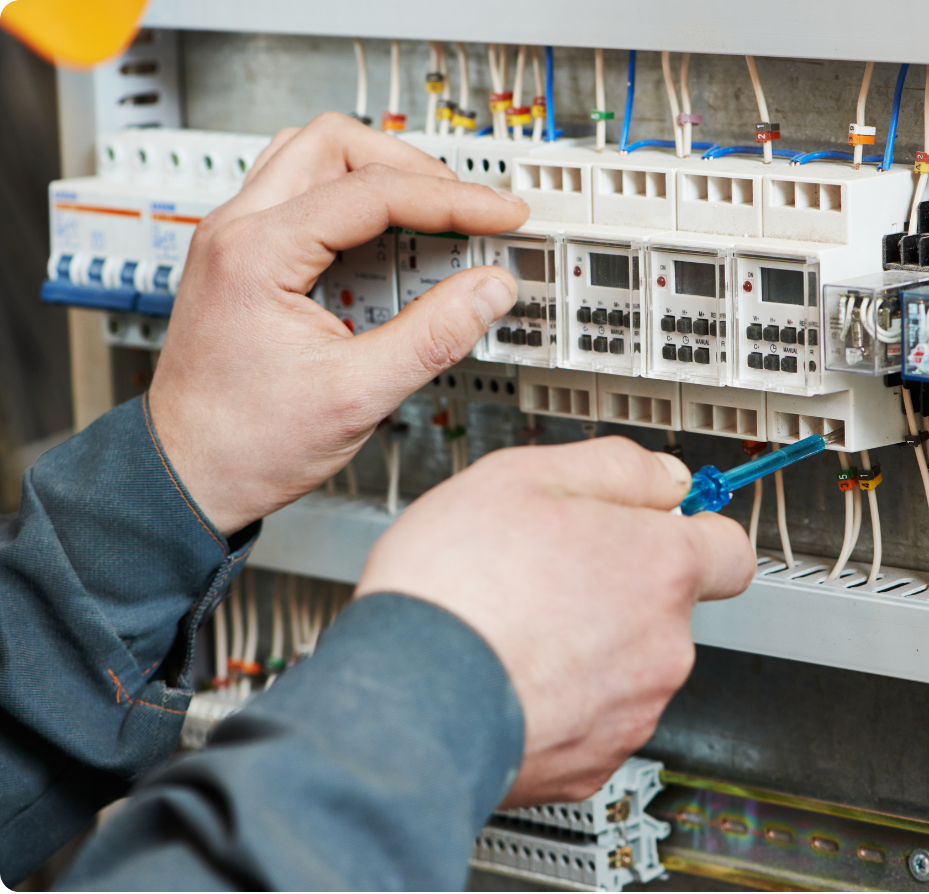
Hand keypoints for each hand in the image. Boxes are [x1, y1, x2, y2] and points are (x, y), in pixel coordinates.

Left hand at [148, 113, 531, 535]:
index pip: (372, 191)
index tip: (500, 215)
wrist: (188, 475)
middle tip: (465, 208)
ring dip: (378, 176)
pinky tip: (388, 248)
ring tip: (431, 219)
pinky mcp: (243, 257)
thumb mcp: (358, 394)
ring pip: (313, 158)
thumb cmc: (245, 443)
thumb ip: (434, 335)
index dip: (451, 199)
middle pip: (335, 143)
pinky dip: (354, 205)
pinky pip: (303, 197)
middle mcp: (236, 230)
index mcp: (256, 253)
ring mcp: (234, 239)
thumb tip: (489, 290)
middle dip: (412, 168)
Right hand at [356, 436, 753, 805]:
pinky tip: (507, 677)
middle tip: (548, 573)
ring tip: (514, 627)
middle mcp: (663, 645)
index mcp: (660, 567)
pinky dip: (559, 700)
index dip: (695, 532)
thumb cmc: (454, 591)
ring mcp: (632, 710)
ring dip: (587, 646)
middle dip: (620, 589)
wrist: (405, 704)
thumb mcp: (524, 476)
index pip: (730, 550)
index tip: (663, 528)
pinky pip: (591, 719)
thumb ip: (614, 469)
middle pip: (668, 608)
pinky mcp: (593, 763)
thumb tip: (664, 478)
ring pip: (628, 665)